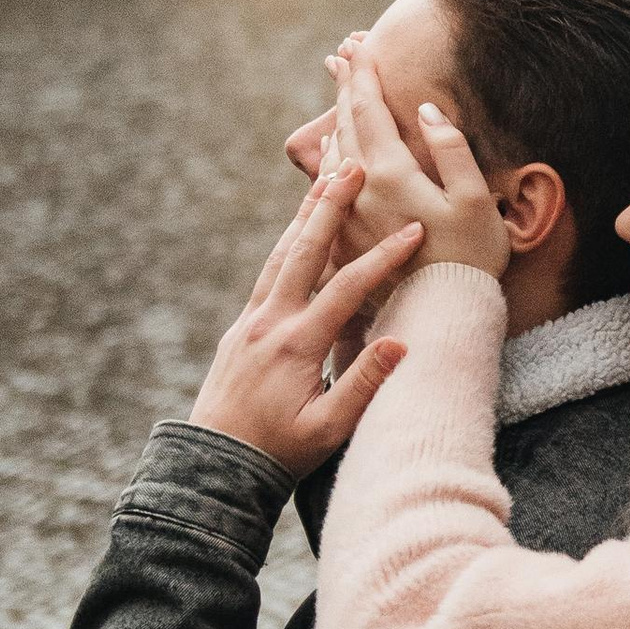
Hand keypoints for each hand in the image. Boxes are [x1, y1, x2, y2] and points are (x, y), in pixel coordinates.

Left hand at [187, 164, 422, 476]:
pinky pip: (268, 273)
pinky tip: (299, 228)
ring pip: (280, 254)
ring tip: (325, 178)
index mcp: (296, 345)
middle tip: (351, 165)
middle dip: (330, 206)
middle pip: (303, 251)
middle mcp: (270, 323)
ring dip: (305, 215)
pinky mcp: (242, 327)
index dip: (383, 257)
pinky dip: (287, 243)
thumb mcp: (327, 429)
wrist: (216, 464)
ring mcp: (251, 321)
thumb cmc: (280, 452)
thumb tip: (401, 343)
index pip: (347, 288)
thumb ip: (364, 385)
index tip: (413, 229)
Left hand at [326, 36, 510, 279]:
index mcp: (389, 175)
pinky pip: (328, 189)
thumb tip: (428, 108)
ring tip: (338, 94)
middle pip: (344, 126)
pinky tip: (333, 153)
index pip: (368, 110)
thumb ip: (453, 149)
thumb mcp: (474, 200)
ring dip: (336, 120)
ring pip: (332, 156)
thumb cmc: (470, 258)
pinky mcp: (344, 241)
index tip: (358, 43)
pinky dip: (330, 160)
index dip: (363, 74)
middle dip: (345, 87)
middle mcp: (358, 192)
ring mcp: (346, 217)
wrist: (440, 318)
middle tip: (341, 54)